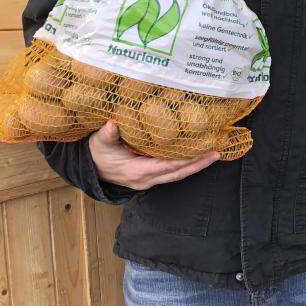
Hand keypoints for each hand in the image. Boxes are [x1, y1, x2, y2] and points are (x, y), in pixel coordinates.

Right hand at [89, 121, 219, 189]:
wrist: (88, 169)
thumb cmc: (95, 154)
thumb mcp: (98, 142)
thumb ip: (106, 135)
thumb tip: (111, 125)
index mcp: (137, 171)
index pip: (168, 167)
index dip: (187, 160)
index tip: (204, 152)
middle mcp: (146, 179)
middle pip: (178, 173)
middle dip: (198, 164)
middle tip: (217, 153)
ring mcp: (148, 180)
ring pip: (177, 175)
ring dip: (195, 166)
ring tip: (213, 155)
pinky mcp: (149, 177)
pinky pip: (171, 173)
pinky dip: (185, 166)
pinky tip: (197, 158)